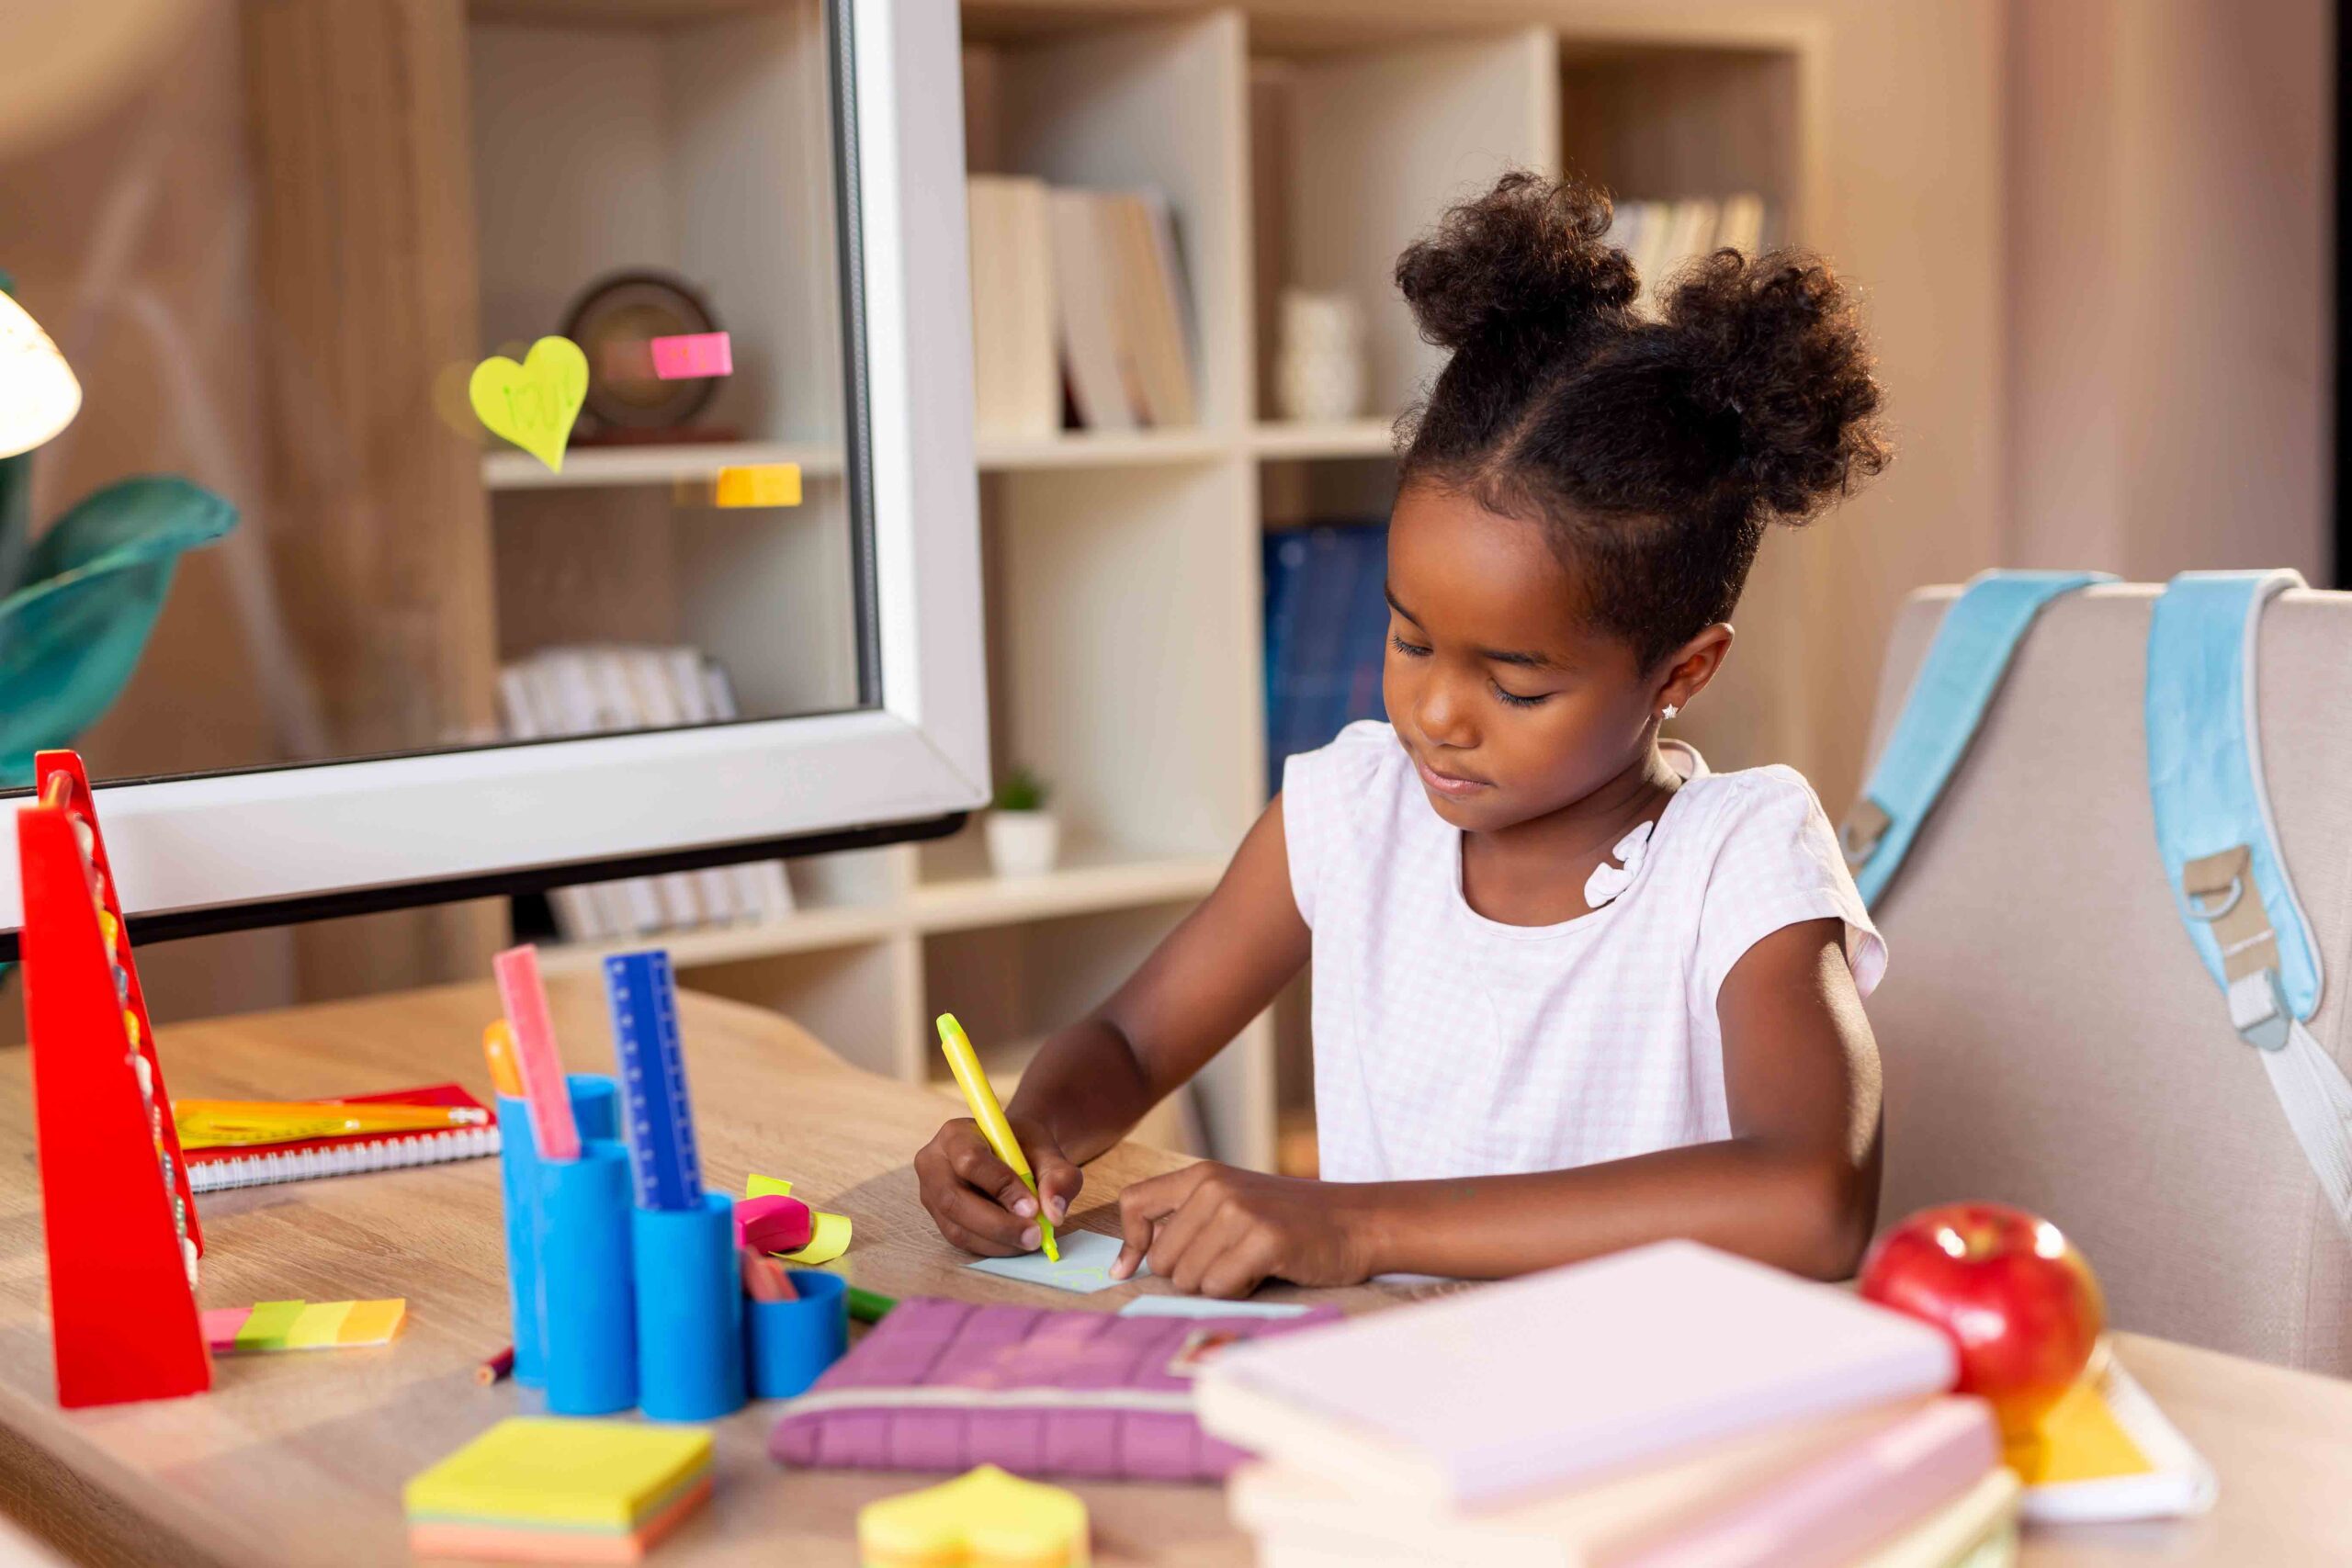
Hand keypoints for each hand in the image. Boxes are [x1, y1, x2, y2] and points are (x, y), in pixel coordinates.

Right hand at [914, 1115, 1082, 1256]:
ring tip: (1031, 1239)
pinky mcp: (939, 1219)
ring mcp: (930, 1194)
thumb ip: (1057, 1176)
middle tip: (1034, 1236)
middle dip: (998, 1224)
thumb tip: (1054, 1213)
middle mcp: (933, 1163)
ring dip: (998, 1241)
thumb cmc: (1023, 1148)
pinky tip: (1016, 1242)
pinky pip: (962, 1240)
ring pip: (957, 1228)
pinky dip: (993, 1247)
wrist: (1010, 1153)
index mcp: (955, 1134)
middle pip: (954, 1201)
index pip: (970, 1161)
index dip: (1001, 1186)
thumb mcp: (1047, 1151)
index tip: (1033, 1206)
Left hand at [1112, 1163, 1377, 1297]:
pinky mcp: (1263, 1238)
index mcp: (1201, 1175)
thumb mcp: (1233, 1204)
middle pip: (1161, 1259)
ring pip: (1188, 1279)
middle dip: (1189, 1275)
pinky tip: (1265, 1273)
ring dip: (1218, 1285)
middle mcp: (1214, 1187)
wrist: (1357, 1221)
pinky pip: (1219, 1288)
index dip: (1130, 1243)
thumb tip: (1126, 1264)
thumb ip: (1185, 1223)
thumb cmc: (1292, 1222)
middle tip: (1230, 1263)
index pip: (1133, 1203)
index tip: (1129, 1269)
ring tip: (1251, 1265)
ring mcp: (1238, 1210)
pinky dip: (1239, 1292)